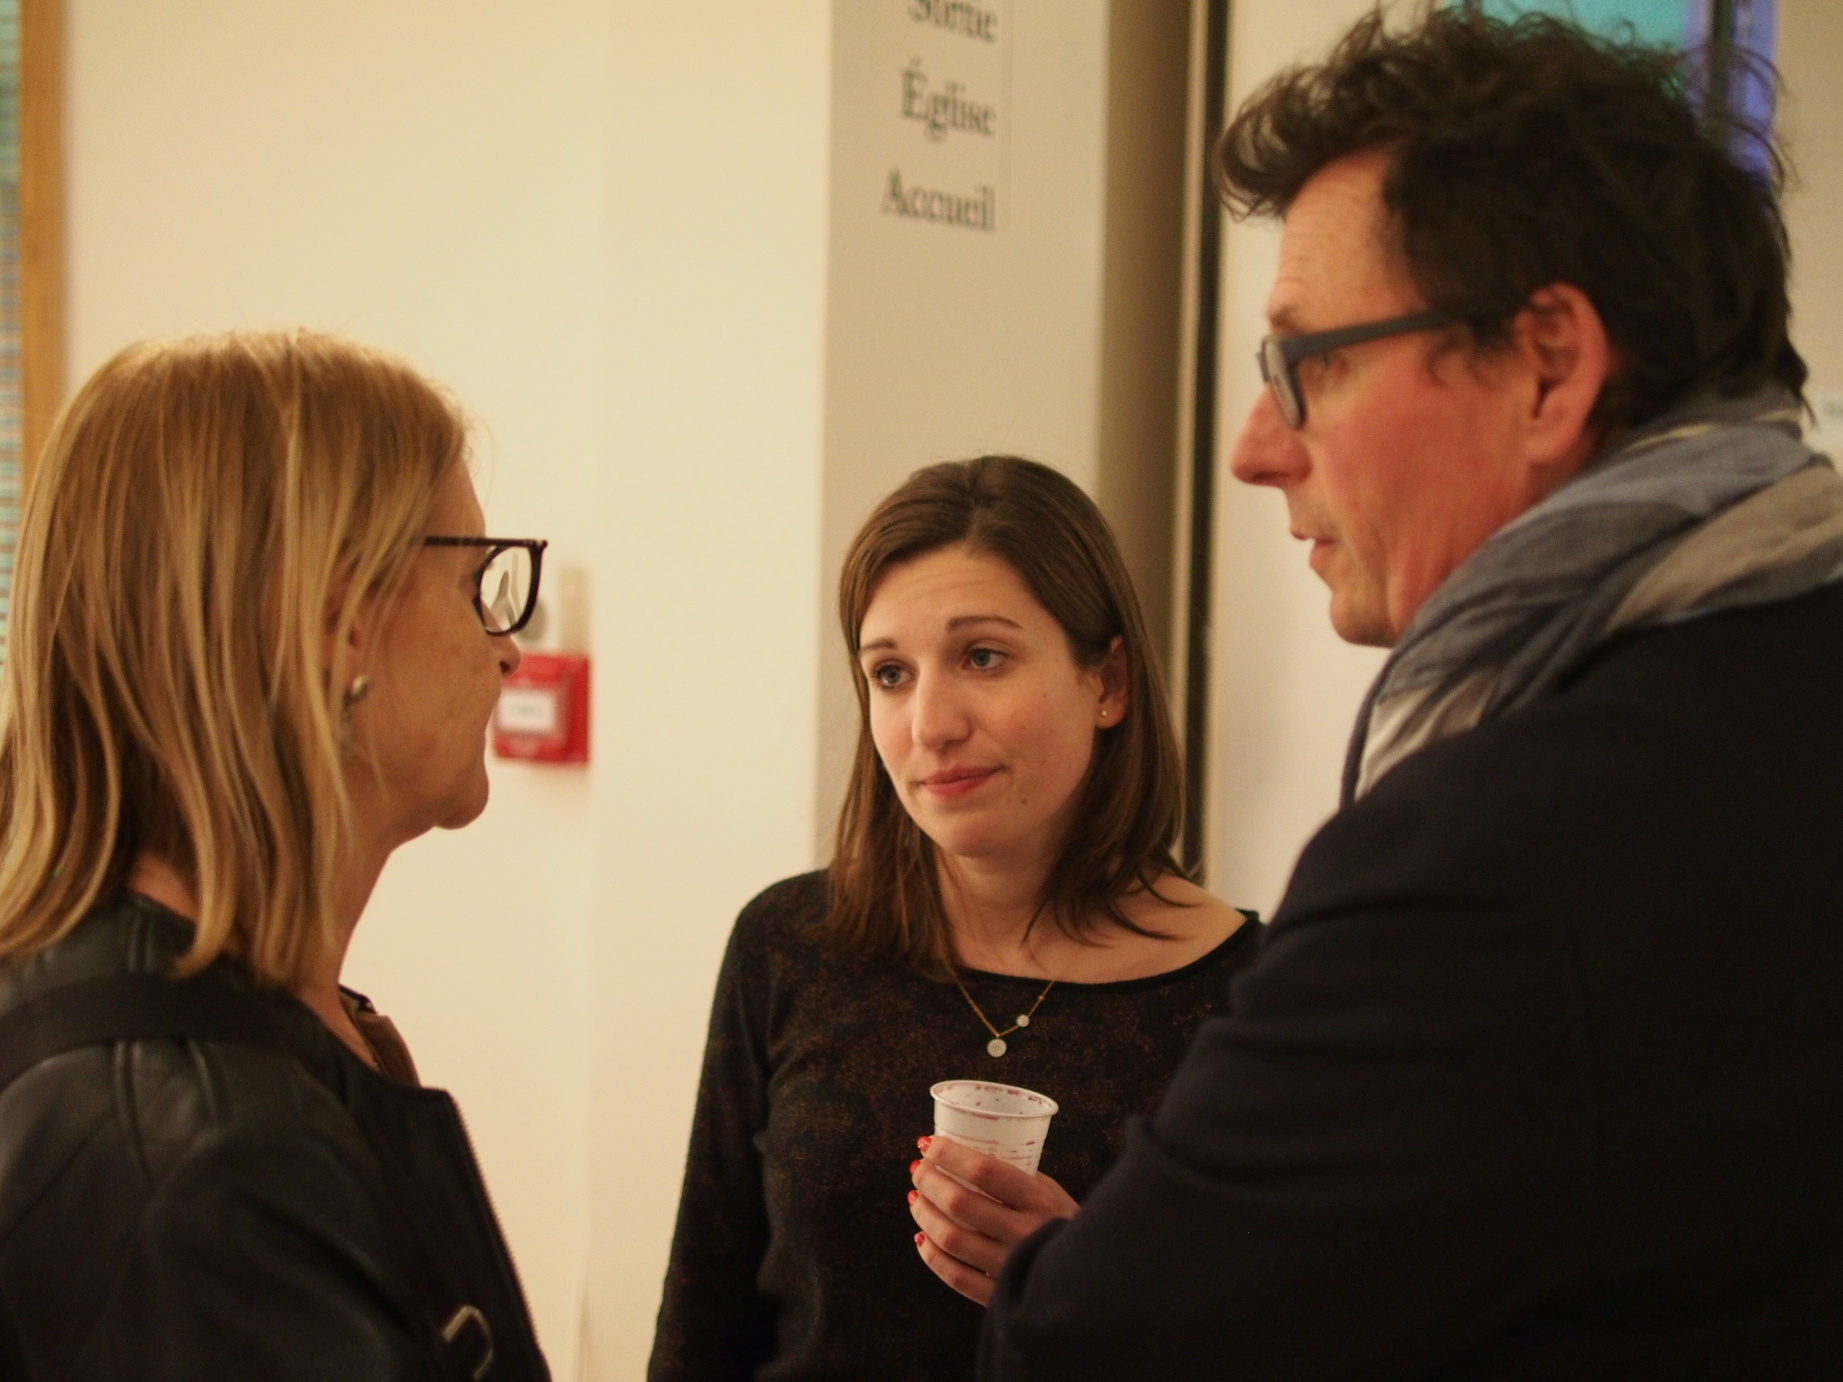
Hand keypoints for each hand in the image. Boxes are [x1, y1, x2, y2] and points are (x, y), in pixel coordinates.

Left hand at [908, 1135, 1078, 1305]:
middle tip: (918, 1169)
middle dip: (929, 1181)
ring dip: (924, 1215)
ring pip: (951, 1239)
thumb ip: (1015, 1178)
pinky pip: (956, 1277)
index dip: (950, 1155)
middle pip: (960, 1203)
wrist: (1092, 1278)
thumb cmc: (1065, 1225)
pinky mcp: (1000, 1296)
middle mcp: (1024, 1233)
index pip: (984, 1171)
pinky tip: (923, 1239)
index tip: (929, 1144)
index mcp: (1039, 1201)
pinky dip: (932, 1256)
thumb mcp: (1052, 1192)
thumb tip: (963, 1160)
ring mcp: (1011, 1267)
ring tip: (916, 1199)